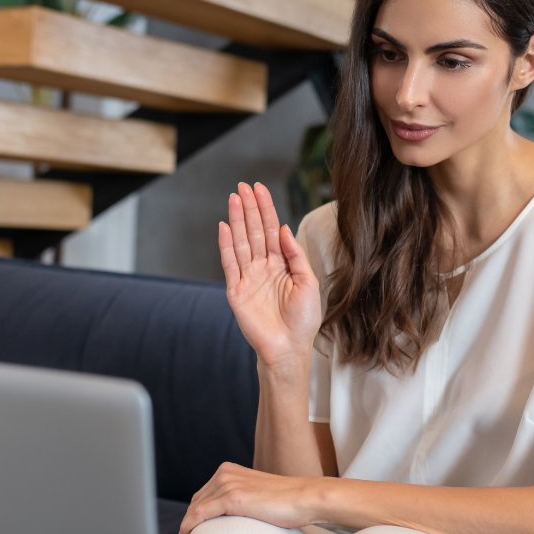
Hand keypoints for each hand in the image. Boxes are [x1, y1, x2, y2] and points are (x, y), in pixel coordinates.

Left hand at [178, 462, 320, 533]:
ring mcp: (227, 484)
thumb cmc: (288, 502)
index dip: (193, 515)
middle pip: (195, 502)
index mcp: (229, 470)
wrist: (305, 498)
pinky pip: (198, 516)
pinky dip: (188, 530)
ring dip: (185, 530)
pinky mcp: (232, 498)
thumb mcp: (257, 494)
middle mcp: (225, 473)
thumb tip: (230, 518)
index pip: (202, 495)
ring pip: (194, 510)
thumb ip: (241, 498)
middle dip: (188, 523)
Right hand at [220, 182, 320, 367]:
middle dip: (250, 208)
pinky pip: (229, 263)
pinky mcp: (236, 290)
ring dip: (237, 220)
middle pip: (255, 231)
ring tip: (234, 198)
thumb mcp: (308, 282)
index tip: (260, 189)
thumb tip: (284, 228)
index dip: (266, 209)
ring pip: (242, 242)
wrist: (289, 347)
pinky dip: (226, 245)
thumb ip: (296, 254)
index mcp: (282, 264)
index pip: (272, 230)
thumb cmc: (303, 319)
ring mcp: (248, 277)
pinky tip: (225, 226)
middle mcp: (263, 267)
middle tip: (244, 186)